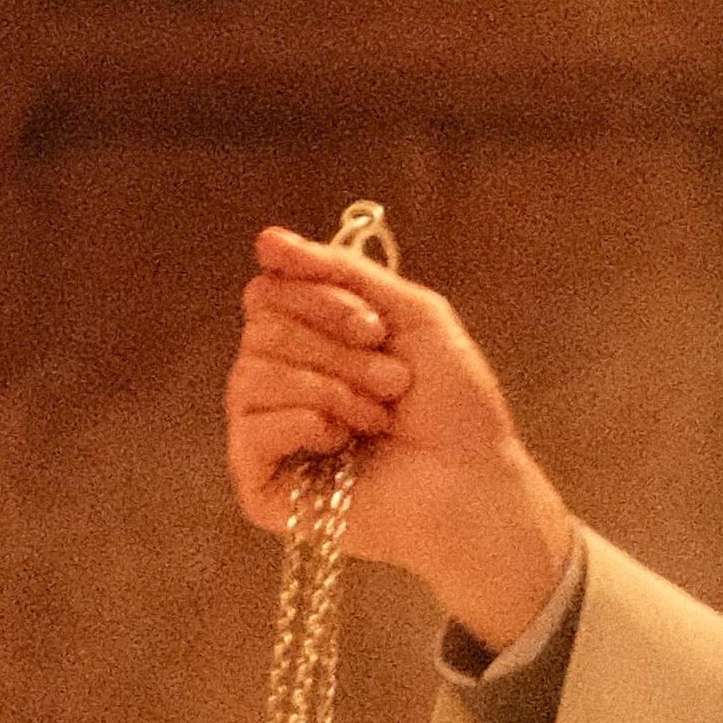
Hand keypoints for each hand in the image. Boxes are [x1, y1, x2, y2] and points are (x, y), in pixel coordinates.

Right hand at [226, 230, 575, 651]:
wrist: (473, 482)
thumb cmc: (455, 407)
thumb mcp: (411, 314)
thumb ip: (341, 272)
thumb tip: (266, 239)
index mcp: (310, 343)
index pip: (267, 292)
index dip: (317, 299)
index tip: (375, 325)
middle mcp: (281, 384)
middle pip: (259, 329)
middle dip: (337, 351)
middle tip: (393, 382)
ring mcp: (266, 435)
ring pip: (251, 375)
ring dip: (331, 389)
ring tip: (378, 416)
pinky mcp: (260, 484)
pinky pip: (248, 429)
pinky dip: (303, 425)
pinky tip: (341, 443)